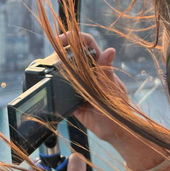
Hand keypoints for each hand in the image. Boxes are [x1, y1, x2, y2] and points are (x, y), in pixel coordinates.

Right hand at [60, 32, 163, 170]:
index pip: (88, 45)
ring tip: (49, 67)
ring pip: (66, 71)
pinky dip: (55, 88)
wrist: (115, 132)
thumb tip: (110, 50)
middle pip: (73, 55)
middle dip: (62, 49)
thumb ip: (106, 72)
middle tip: (53, 50)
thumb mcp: (112, 89)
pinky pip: (62, 91)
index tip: (64, 38)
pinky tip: (50, 85)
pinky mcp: (72, 100)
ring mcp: (80, 86)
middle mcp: (88, 74)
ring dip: (57, 67)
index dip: (76, 38)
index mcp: (100, 67)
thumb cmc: (119, 109)